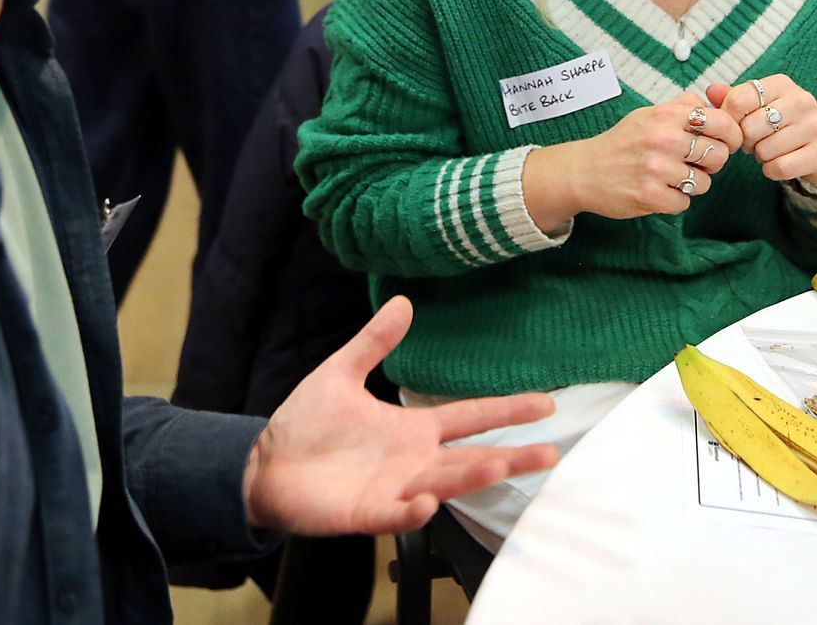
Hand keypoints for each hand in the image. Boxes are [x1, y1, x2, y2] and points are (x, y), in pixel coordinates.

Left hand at [242, 297, 558, 534]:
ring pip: (443, 484)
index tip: (545, 403)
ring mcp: (395, 489)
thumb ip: (374, 342)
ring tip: (499, 464)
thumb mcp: (341, 373)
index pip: (470, 416)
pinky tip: (428, 502)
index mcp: (412, 428)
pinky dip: (414, 511)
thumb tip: (403, 302)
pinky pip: (398, 514)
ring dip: (470, 477)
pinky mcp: (368, 513)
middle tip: (549, 452)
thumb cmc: (307, 424)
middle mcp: (413, 461)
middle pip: (471, 458)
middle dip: (510, 456)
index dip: (507, 410)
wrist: (267, 464)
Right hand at [521, 94, 743, 232]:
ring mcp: (656, 169)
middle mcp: (662, 139)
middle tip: (693, 162)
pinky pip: (684, 203)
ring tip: (671, 177)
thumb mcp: (648, 115)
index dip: (732, 134)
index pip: (720, 121)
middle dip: (712, 162)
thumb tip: (716, 103)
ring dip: (692, 183)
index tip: (728, 142)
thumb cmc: (621, 143)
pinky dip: (674, 200)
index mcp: (665, 115)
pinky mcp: (649, 196)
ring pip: (704, 183)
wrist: (583, 171)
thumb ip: (682, 107)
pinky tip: (659, 191)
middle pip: (719, 155)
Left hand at [707, 76, 816, 185]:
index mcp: (781, 84)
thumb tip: (710, 91)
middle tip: (757, 140)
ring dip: (761, 156)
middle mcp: (801, 100)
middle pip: (749, 128)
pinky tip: (780, 162)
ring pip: (764, 150)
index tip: (735, 126)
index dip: (729, 120)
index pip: (738, 100)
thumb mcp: (759, 105)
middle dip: (747, 141)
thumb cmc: (782, 123)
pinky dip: (772, 171)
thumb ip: (733, 98)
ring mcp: (816, 125)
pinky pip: (780, 168)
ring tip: (771, 149)